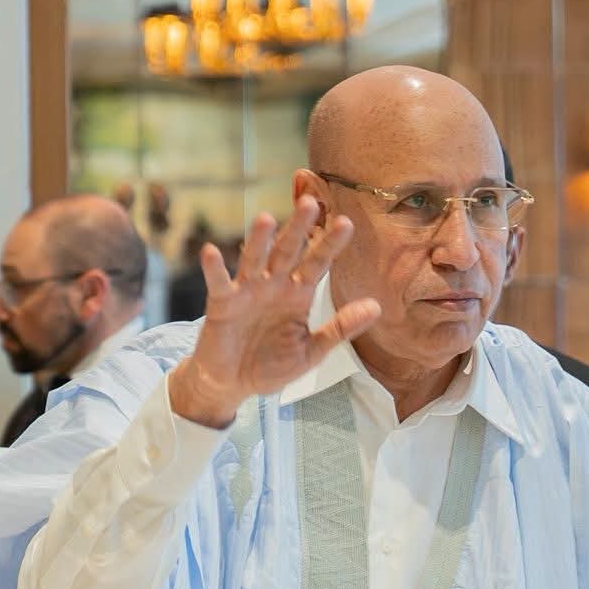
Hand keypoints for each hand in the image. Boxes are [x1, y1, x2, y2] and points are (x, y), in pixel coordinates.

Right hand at [166, 194, 379, 428]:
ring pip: (255, 259)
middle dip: (298, 228)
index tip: (346, 223)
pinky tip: (212, 252)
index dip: (330, 244)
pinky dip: (214, 268)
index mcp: (298, 294)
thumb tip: (376, 307)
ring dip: (259, 240)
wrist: (233, 384)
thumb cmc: (272, 366)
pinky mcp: (222, 303)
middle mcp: (274, 285)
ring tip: (266, 219)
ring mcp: (247, 291)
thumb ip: (340, 329)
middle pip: (288, 251)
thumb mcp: (311, 351)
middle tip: (310, 203)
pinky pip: (219, 282)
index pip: (318, 264)